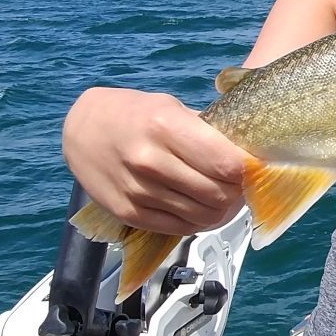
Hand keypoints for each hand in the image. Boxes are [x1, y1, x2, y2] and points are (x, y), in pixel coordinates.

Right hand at [61, 87, 247, 235]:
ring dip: (222, 209)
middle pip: (218, 193)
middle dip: (238, 191)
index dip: (248, 169)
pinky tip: (201, 208)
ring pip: (203, 215)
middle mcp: (150, 160)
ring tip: (225, 197)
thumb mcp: (169, 107)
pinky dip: (199, 221)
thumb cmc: (132, 113)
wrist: (81, 130)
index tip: (255, 166)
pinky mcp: (129, 213)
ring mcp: (138, 191)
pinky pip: (180, 228)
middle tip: (242, 184)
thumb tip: (245, 155)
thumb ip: (204, 132)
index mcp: (165, 126)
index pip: (226, 162)